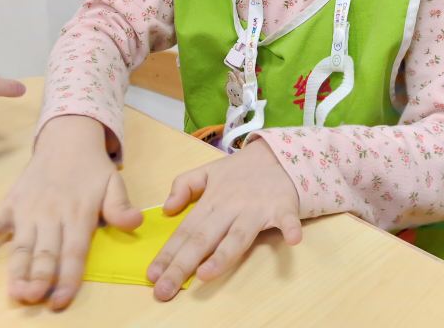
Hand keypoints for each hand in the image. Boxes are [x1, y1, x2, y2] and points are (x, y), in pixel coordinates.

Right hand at [0, 115, 141, 310]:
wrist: (67, 138)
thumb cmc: (93, 168)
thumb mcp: (114, 183)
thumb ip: (121, 206)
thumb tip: (134, 223)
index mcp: (78, 214)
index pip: (73, 252)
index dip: (68, 278)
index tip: (60, 301)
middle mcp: (51, 215)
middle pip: (44, 252)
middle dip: (38, 278)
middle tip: (32, 299)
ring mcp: (29, 209)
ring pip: (21, 244)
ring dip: (16, 268)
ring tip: (12, 289)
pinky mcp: (13, 201)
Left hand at [147, 138, 301, 300]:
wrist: (279, 154)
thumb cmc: (241, 171)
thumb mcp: (208, 171)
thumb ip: (185, 185)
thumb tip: (167, 208)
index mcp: (211, 201)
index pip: (185, 231)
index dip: (168, 253)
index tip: (151, 275)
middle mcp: (230, 207)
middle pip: (203, 239)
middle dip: (182, 265)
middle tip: (164, 290)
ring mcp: (256, 209)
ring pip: (238, 236)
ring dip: (223, 255)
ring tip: (205, 274)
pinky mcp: (283, 207)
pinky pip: (287, 219)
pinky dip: (291, 228)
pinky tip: (292, 240)